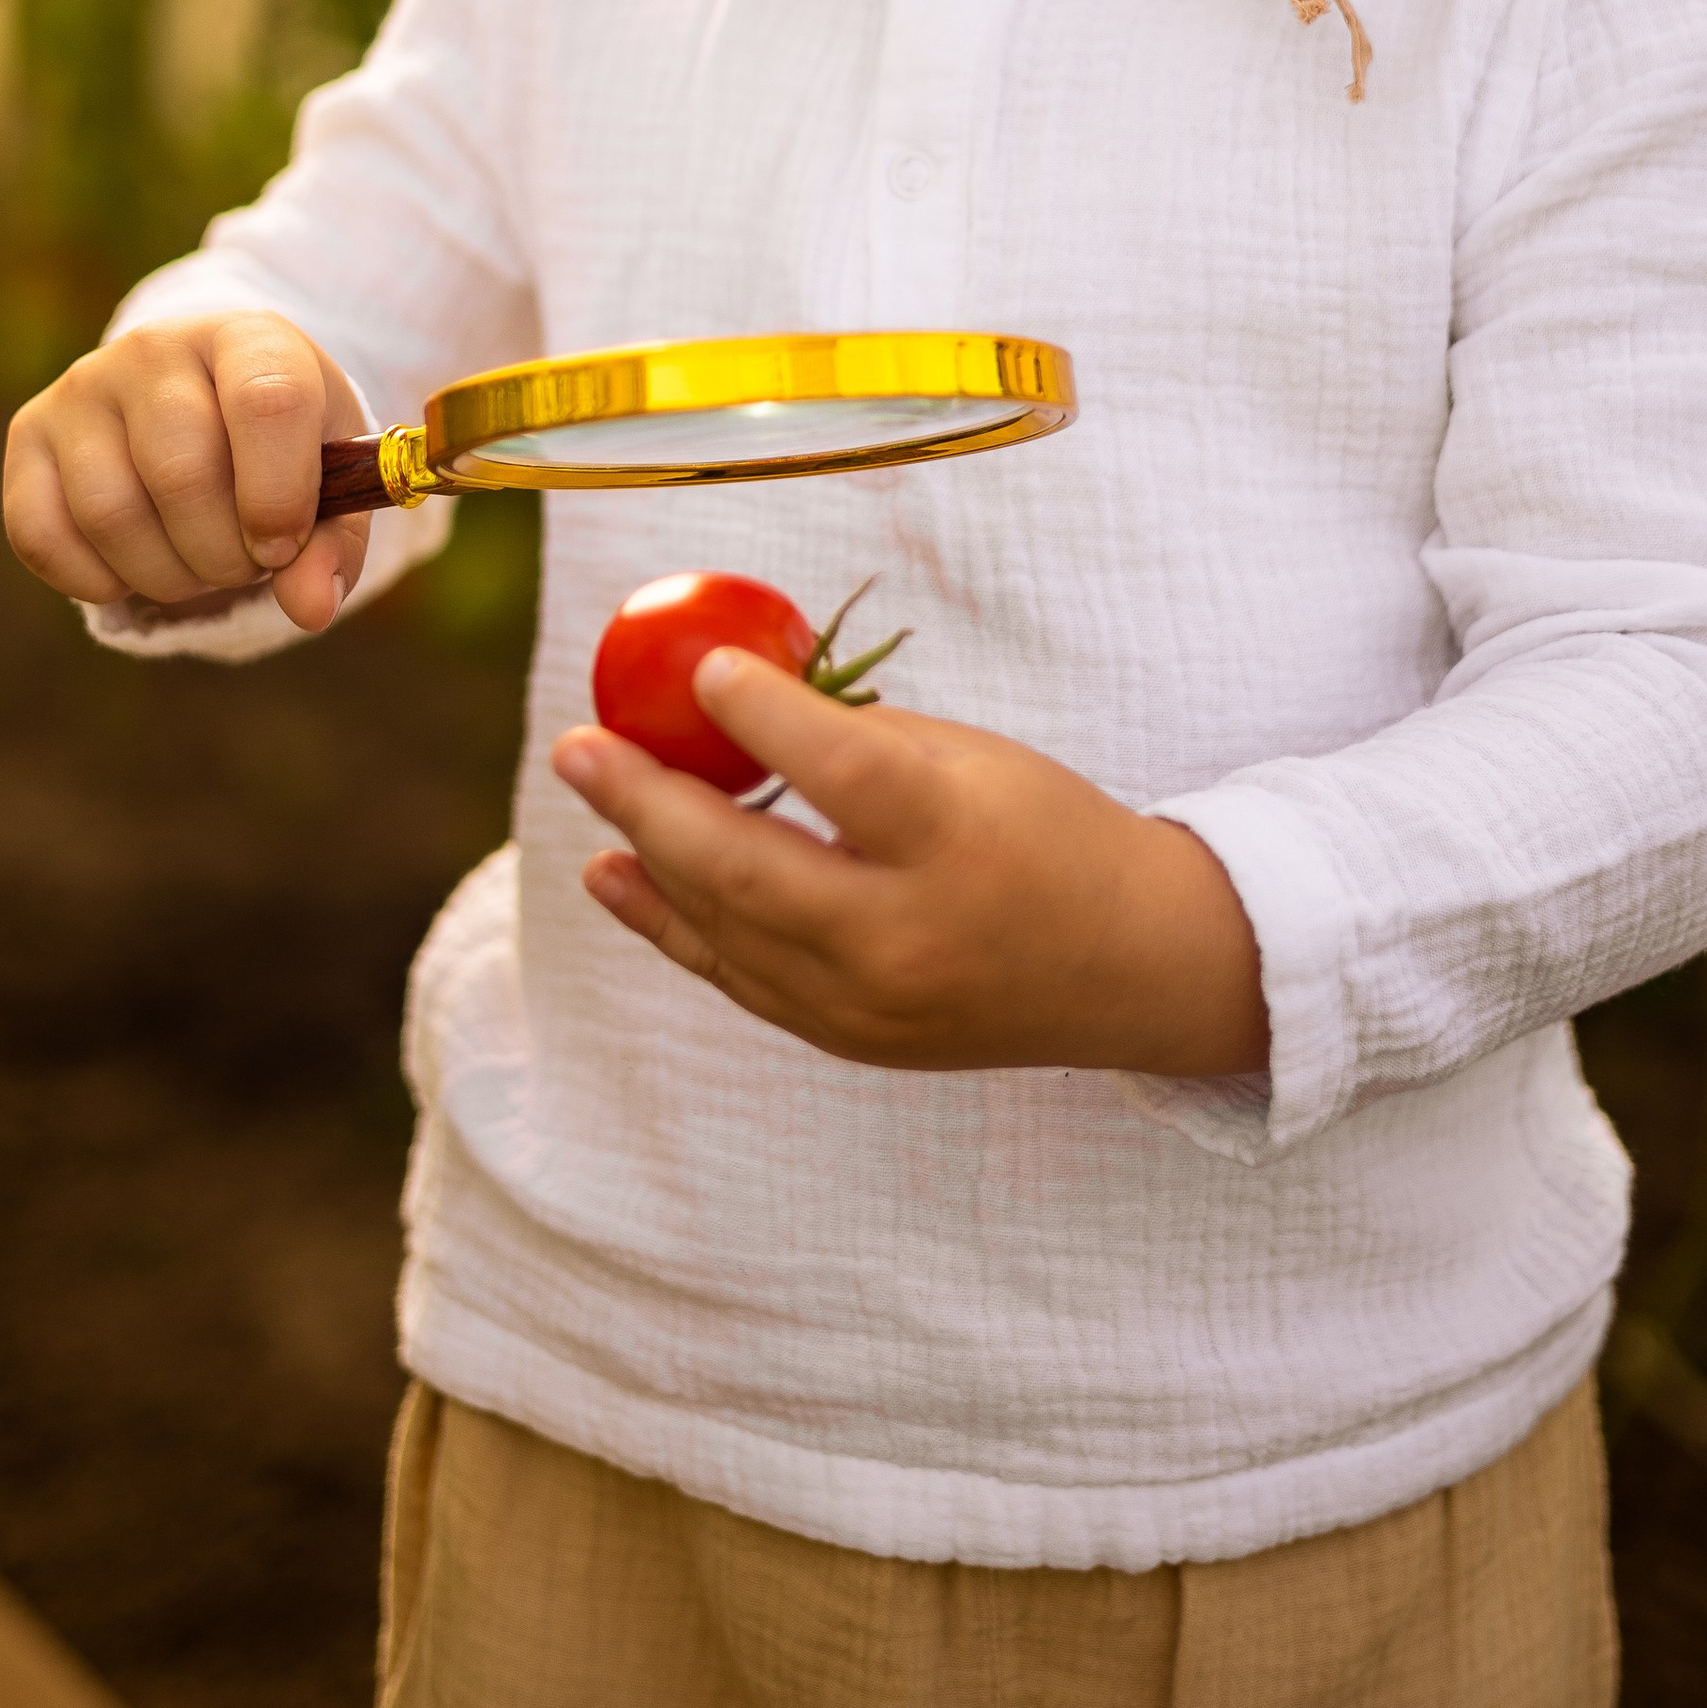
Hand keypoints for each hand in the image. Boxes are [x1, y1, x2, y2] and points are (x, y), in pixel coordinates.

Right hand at [3, 313, 370, 634]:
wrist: (204, 402)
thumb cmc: (279, 447)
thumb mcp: (328, 481)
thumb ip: (333, 545)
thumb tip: (310, 608)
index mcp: (249, 338)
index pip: (267, 403)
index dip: (278, 495)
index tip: (282, 547)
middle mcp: (154, 348)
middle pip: (181, 473)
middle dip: (223, 555)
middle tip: (246, 562)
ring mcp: (82, 386)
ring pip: (110, 515)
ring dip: (166, 576)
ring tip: (198, 563)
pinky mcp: (28, 433)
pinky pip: (41, 536)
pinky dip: (96, 582)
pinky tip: (135, 568)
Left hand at [555, 651, 1269, 1077]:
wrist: (1127, 969)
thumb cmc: (1049, 832)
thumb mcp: (977, 759)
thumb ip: (858, 740)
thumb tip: (736, 702)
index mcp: (956, 843)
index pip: (842, 774)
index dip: (763, 717)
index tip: (703, 668)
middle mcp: (905, 935)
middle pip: (746, 866)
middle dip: (647, 799)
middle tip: (579, 743)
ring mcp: (868, 1003)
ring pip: (723, 925)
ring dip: (642, 854)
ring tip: (587, 785)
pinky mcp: (847, 1039)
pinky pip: (737, 975)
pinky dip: (668, 922)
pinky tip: (615, 873)